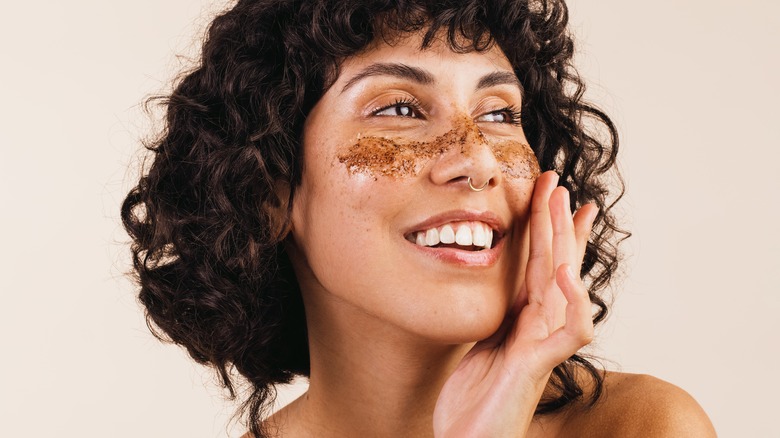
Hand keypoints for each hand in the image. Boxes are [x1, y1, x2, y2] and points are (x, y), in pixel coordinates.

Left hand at [433, 171, 597, 437]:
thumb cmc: (474, 401)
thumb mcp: (480, 344)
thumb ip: (494, 317)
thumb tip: (492, 290)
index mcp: (522, 318)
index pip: (541, 264)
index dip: (549, 230)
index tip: (552, 194)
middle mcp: (538, 326)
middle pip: (555, 263)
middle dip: (558, 221)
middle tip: (558, 181)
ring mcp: (543, 343)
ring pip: (564, 285)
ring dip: (565, 243)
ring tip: (563, 205)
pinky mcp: (540, 363)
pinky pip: (569, 329)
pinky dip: (572, 300)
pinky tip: (564, 271)